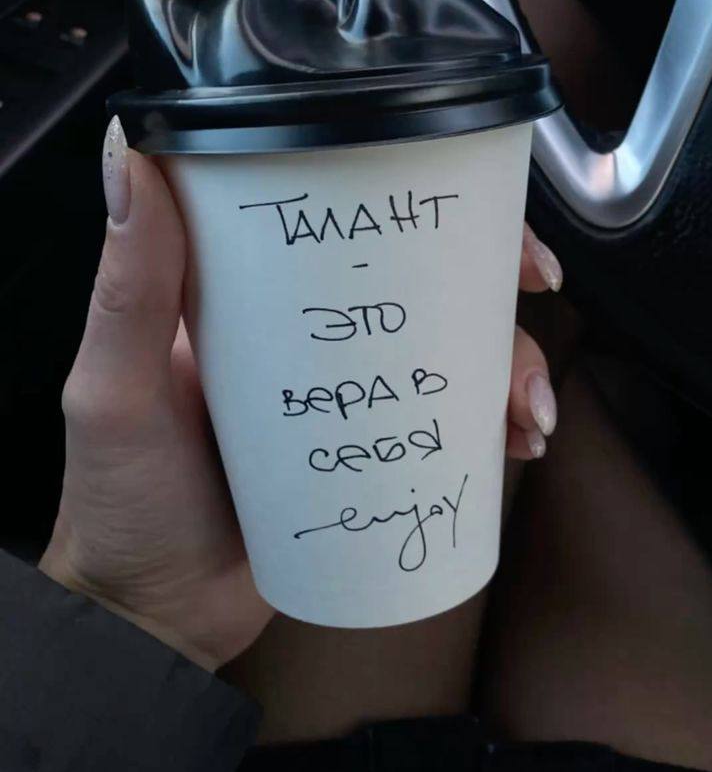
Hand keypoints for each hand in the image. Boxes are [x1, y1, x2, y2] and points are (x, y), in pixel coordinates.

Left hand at [40, 118, 560, 665]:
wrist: (153, 617)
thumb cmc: (118, 503)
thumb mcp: (114, 390)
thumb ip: (129, 287)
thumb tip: (129, 154)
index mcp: (246, 299)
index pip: (338, 223)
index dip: (412, 202)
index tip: (477, 206)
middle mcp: (301, 338)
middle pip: (414, 282)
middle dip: (489, 282)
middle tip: (536, 294)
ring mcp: (339, 400)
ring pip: (444, 353)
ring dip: (507, 363)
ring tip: (525, 408)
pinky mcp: (363, 458)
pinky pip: (441, 428)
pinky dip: (490, 427)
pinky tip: (515, 444)